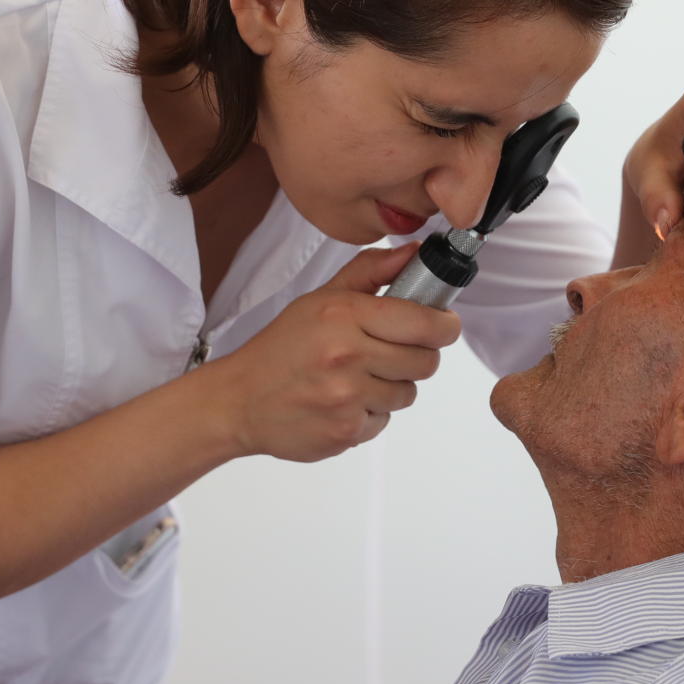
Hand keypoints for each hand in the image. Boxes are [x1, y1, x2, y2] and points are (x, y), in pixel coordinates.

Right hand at [208, 243, 462, 461]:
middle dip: (417, 356)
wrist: (239, 400)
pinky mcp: (347, 431)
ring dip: (392, 386)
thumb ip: (370, 272)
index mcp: (344, 316)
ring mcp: (348, 397)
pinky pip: (384, 420)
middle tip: (391, 352)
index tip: (442, 325)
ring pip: (408, 393)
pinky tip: (343, 402)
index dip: (444, 324)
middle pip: (426, 361)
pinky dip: (371, 413)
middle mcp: (348, 356)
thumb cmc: (281, 348)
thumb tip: (414, 252)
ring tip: (359, 378)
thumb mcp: (320, 300)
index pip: (425, 322)